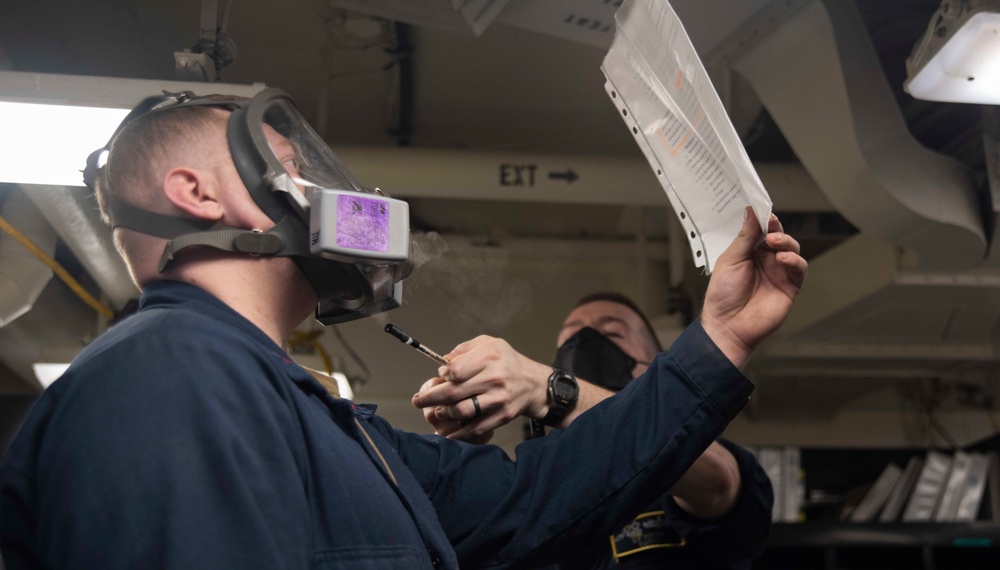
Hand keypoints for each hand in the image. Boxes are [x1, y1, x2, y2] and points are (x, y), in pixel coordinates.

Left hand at [411, 335, 551, 441]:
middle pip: (453, 392)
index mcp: (489, 357)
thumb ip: (465, 349)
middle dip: (429, 398)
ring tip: (437, 411)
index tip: (440, 376)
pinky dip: (458, 433)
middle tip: (417, 400)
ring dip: (444, 413)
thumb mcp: (490, 344)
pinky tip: (448, 433)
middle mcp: (494, 378)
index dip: (443, 375)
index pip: (455, 370)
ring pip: (462, 411)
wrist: (534, 384)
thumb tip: (443, 361)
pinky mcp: (502, 416)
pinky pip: (476, 427)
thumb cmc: (507, 361)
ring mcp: (498, 399)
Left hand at [700, 206, 806, 368]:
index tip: (764, 210)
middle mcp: (765, 260)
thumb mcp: (730, 260)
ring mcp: (779, 272)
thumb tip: (751, 212)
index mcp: (748, 252)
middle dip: (777, 228)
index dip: (764, 220)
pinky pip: (799, 269)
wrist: (728, 326)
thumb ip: (744, 237)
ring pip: (792, 249)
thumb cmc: (723, 295)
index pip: (761, 230)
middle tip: (772, 224)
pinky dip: (794, 261)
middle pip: (779, 236)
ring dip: (786, 242)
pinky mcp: (790, 286)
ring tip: (775, 242)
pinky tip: (783, 259)